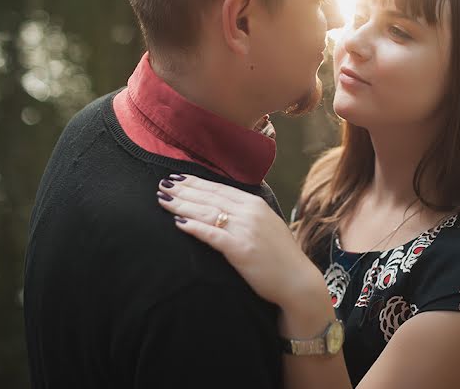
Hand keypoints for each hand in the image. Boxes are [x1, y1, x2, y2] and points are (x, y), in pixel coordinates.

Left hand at [156, 174, 326, 310]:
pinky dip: (195, 228)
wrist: (297, 280)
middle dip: (184, 190)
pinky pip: (212, 235)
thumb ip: (248, 214)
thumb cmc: (281, 257)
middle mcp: (250, 212)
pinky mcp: (241, 249)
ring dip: (183, 205)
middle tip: (162, 185)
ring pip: (207, 212)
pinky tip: (179, 223)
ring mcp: (245, 230)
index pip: (219, 189)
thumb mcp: (267, 225)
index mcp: (256, 204)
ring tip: (164, 200)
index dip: (196, 183)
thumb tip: (226, 207)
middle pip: (210, 197)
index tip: (177, 177)